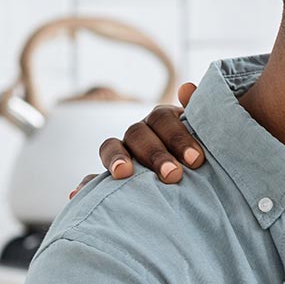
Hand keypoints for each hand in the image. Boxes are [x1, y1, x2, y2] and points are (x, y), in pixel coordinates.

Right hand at [71, 82, 202, 197]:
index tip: (196, 160)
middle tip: (174, 175)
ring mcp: (123, 153)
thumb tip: (188, 88)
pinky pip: (93, 179)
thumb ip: (201, 114)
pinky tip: (76, 195)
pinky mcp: (111, 178)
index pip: (163, 120)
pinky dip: (85, 186)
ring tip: (122, 174)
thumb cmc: (203, 158)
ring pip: (112, 148)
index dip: (178, 137)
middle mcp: (141, 134)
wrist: (195, 181)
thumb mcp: (208, 137)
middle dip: (156, 154)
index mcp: (164, 122)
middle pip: (138, 134)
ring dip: (116, 160)